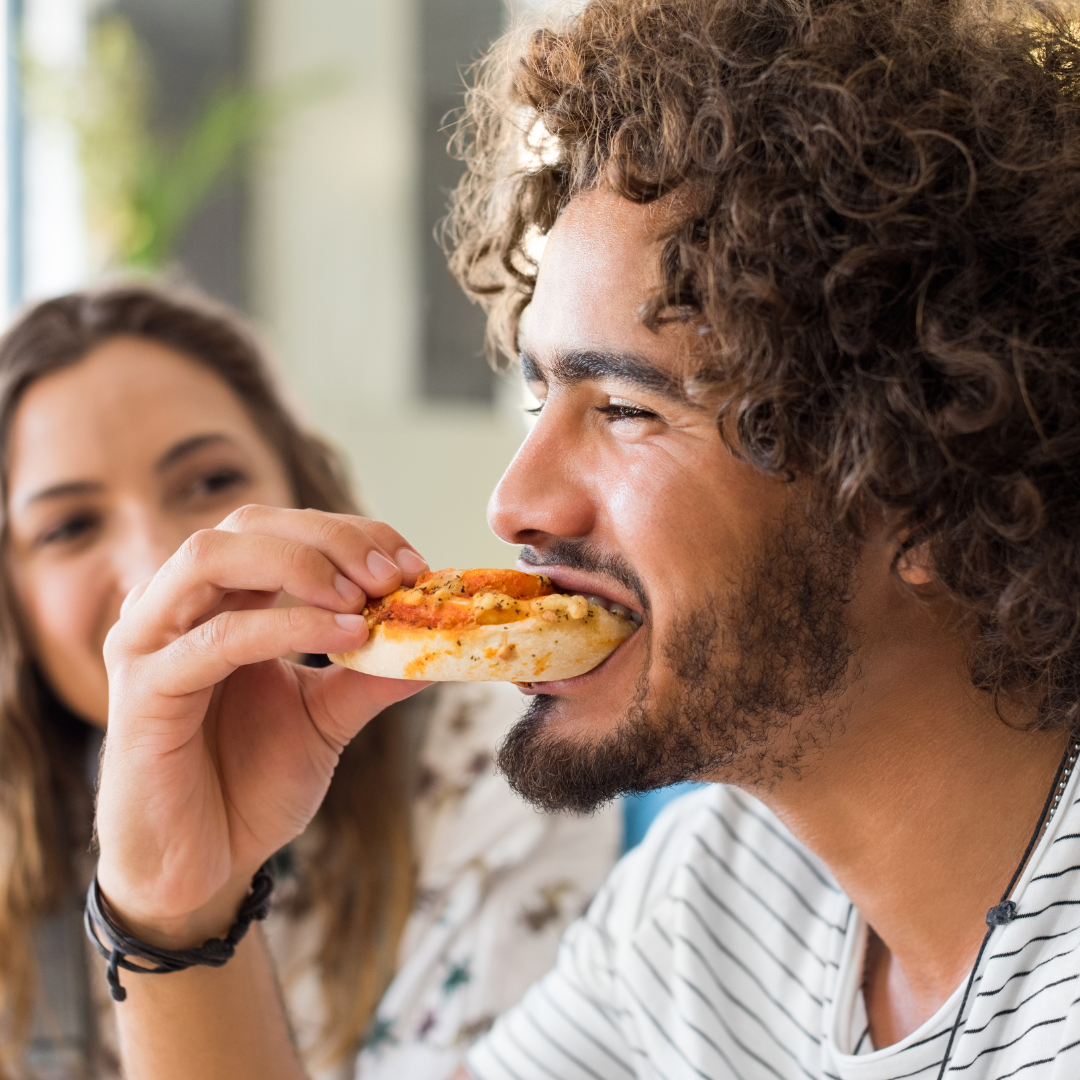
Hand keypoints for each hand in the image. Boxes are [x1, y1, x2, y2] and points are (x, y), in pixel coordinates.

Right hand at [95, 505, 428, 944]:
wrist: (204, 869)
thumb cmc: (249, 786)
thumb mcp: (325, 717)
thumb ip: (371, 674)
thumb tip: (439, 642)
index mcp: (218, 602)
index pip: (280, 529)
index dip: (349, 534)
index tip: (412, 563)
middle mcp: (176, 607)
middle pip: (248, 524)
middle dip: (330, 538)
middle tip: (394, 573)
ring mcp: (150, 642)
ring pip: (212, 557)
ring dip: (299, 563)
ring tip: (365, 595)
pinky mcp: (142, 691)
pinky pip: (215, 638)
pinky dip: (286, 627)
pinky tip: (346, 637)